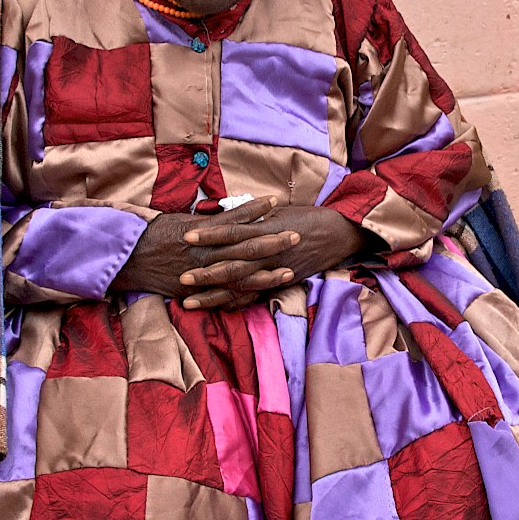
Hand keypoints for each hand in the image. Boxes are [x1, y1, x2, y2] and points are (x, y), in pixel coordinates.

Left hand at [173, 203, 365, 309]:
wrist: (338, 234)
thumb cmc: (308, 217)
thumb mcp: (280, 210)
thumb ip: (253, 215)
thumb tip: (225, 213)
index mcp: (267, 230)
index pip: (233, 232)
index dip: (210, 234)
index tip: (187, 236)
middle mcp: (269, 254)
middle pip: (232, 265)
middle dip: (205, 273)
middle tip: (180, 277)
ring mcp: (275, 271)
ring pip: (240, 286)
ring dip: (214, 295)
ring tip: (189, 301)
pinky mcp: (281, 283)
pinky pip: (255, 297)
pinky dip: (236, 304)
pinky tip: (216, 309)